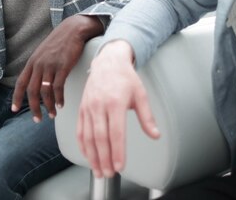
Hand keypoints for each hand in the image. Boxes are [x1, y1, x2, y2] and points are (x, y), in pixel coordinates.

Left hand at [12, 15, 103, 121]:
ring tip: (52, 114)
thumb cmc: (59, 42)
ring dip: (48, 106)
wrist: (72, 29)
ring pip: (45, 91)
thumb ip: (38, 65)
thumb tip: (37, 81)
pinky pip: (58, 87)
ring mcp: (50, 65)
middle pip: (32, 91)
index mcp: (32, 62)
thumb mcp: (43, 53)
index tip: (14, 110)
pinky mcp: (63, 66)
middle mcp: (38, 64)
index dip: (16, 97)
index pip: (20, 83)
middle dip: (34, 108)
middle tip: (38, 119)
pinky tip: (61, 105)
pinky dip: (58, 98)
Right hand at [77, 40, 159, 178]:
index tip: (120, 166)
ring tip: (98, 170)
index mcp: (115, 102)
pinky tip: (88, 155)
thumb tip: (155, 135)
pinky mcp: (81, 108)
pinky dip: (82, 144)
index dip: (117, 151)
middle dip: (104, 158)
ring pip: (88, 136)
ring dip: (92, 155)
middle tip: (108, 174)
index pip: (116, 133)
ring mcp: (88, 107)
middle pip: (100, 138)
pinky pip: (80, 129)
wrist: (108, 61)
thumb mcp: (141, 94)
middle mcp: (99, 106)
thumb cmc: (125, 77)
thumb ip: (147, 117)